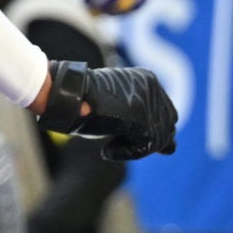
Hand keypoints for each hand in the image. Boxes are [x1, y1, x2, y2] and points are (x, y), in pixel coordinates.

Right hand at [35, 60, 177, 160]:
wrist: (64, 97)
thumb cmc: (81, 102)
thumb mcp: (114, 105)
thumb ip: (136, 115)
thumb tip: (168, 146)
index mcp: (148, 80)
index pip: (164, 113)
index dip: (149, 130)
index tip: (126, 137)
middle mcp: (153, 88)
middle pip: (166, 126)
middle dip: (146, 140)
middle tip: (116, 142)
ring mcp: (147, 103)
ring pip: (157, 138)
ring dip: (134, 148)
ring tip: (109, 147)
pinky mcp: (139, 118)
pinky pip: (144, 145)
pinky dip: (125, 152)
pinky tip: (107, 150)